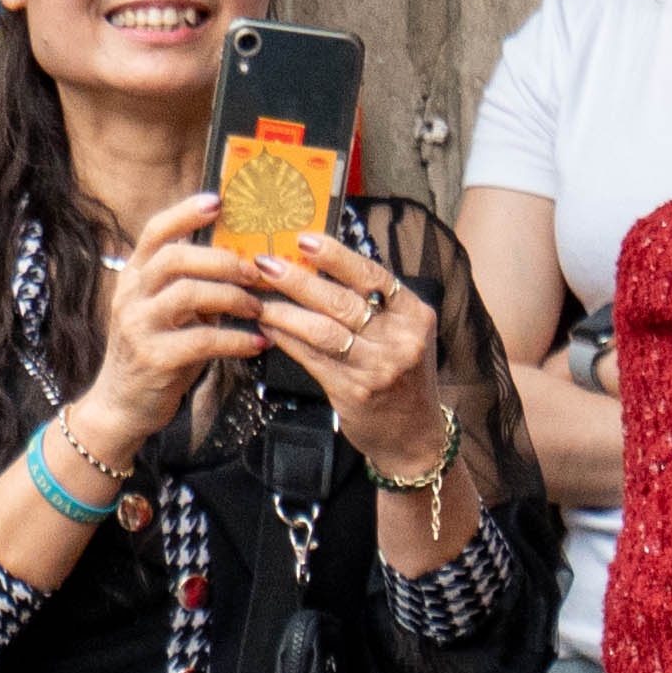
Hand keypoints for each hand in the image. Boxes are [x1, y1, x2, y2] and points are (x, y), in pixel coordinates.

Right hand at [57, 192, 275, 482]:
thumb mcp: (163, 311)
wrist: (121, 406)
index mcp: (134, 276)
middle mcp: (131, 295)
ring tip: (259, 309)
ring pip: (190, 294)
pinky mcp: (154, 358)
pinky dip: (236, 339)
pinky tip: (257, 343)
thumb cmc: (154, 352)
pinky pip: (203, 339)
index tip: (218, 201)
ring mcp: (138, 326)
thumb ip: (190, 284)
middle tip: (256, 271)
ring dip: (234, 298)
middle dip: (223, 260)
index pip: (155, 231)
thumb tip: (240, 258)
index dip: (186, 212)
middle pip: (176, 257)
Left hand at [242, 215, 451, 480]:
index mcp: (415, 314)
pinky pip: (311, 358)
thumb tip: (319, 262)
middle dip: (298, 280)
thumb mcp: (403, 332)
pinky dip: (286, 339)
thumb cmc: (402, 373)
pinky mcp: (352, 392)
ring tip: (257, 297)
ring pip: (322, 331)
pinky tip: (266, 327)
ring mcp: (377, 367)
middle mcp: (400, 339)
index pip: (373, 276)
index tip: (304, 239)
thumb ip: (374, 303)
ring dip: (284, 311)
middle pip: (342, 302)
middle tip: (264, 263)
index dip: (336, 256)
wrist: (413, 434)